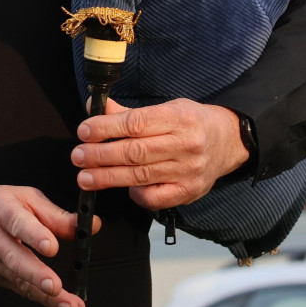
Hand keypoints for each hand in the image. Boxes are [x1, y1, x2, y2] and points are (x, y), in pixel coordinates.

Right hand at [0, 184, 95, 306]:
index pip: (18, 224)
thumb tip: (87, 225)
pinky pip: (22, 289)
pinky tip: (61, 306)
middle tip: (55, 287)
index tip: (51, 246)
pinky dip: (42, 300)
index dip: (34, 235)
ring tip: (69, 305)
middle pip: (16, 259)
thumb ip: (55, 214)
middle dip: (36, 275)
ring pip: (20, 281)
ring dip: (46, 297)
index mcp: (4, 212)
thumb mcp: (23, 197)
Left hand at [73, 99, 248, 210]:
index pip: (137, 123)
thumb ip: (130, 113)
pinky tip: (122, 188)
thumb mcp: (166, 108)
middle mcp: (187, 144)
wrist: (228, 142)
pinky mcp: (189, 192)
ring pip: (141, 176)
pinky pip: (155, 198)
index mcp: (180, 117)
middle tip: (77, 157)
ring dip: (108, 177)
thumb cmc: (192, 123)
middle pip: (136, 152)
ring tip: (85, 177)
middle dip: (101, 155)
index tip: (84, 132)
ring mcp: (189, 171)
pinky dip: (136, 194)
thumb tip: (94, 108)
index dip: (107, 128)